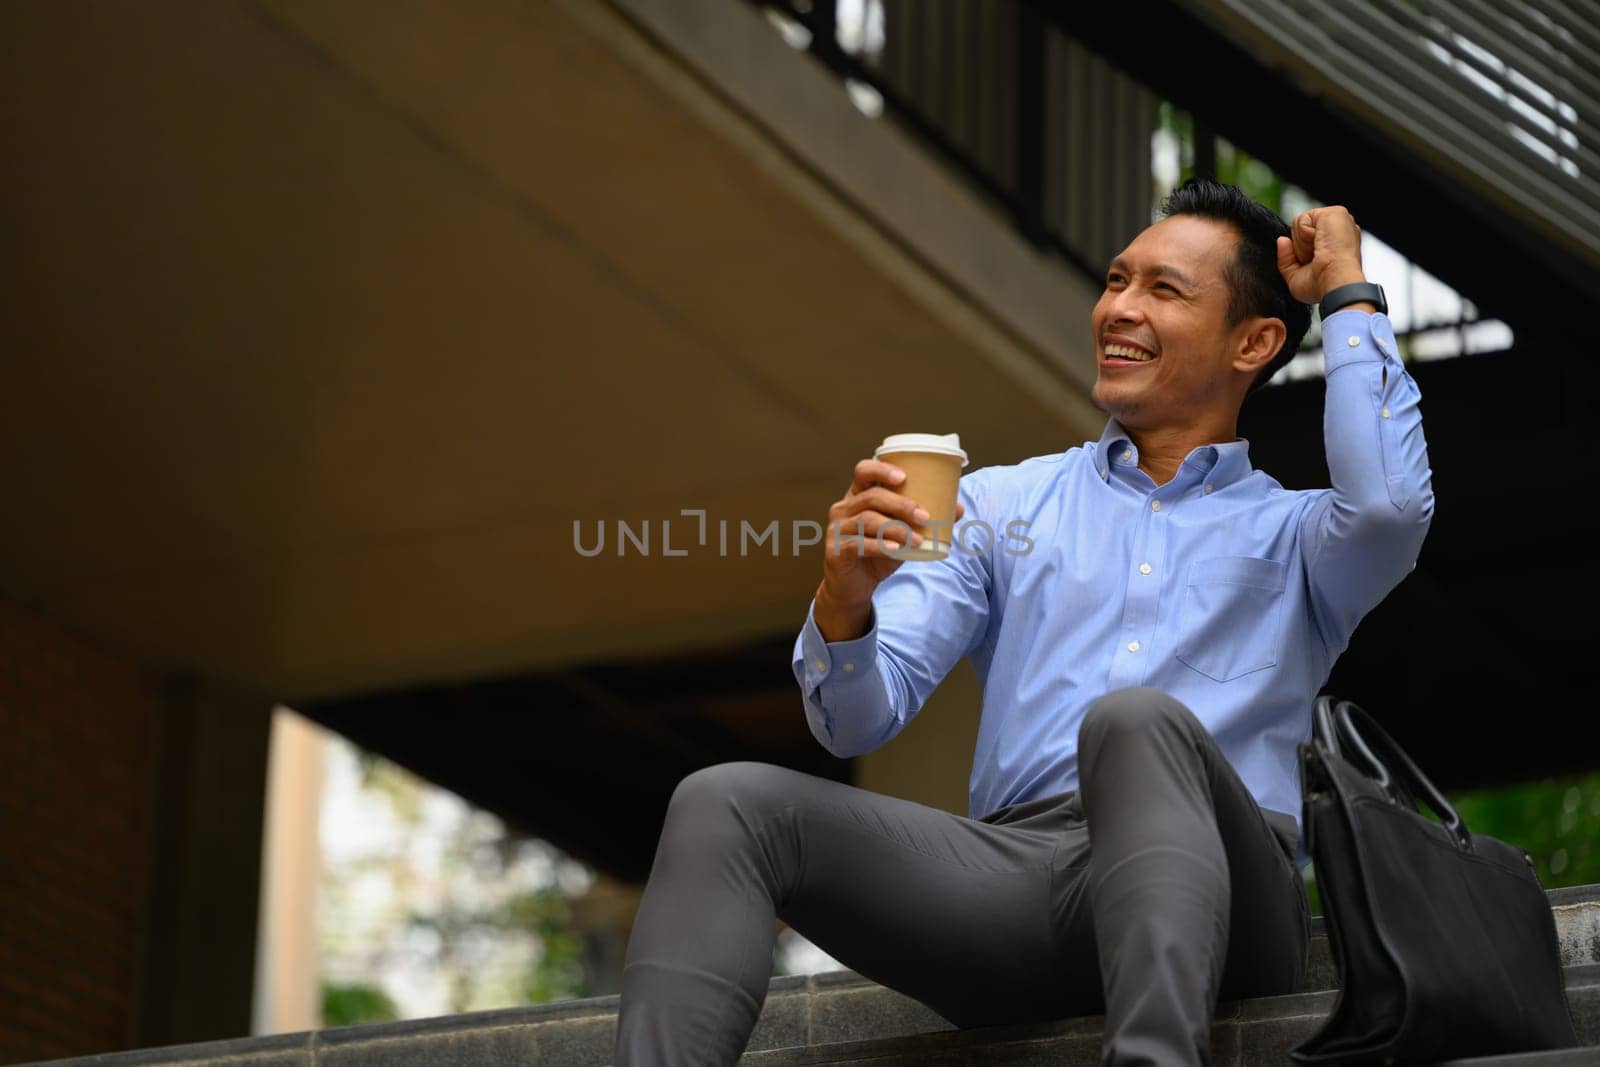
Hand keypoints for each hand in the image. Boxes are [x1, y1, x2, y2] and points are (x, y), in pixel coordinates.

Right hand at [814, 458, 964, 640]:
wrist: (853, 587)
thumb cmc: (878, 553)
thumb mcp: (902, 535)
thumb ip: (922, 522)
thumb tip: (958, 509)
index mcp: (858, 496)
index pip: (864, 471)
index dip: (882, 469)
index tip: (904, 477)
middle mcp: (844, 508)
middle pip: (872, 497)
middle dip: (901, 504)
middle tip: (924, 516)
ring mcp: (837, 529)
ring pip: (867, 520)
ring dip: (896, 529)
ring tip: (917, 540)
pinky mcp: (836, 550)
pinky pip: (860, 544)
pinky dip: (881, 546)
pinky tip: (897, 550)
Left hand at [1275, 205, 1367, 303]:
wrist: (1336, 282)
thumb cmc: (1323, 285)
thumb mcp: (1296, 277)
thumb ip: (1286, 259)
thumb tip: (1282, 240)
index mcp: (1335, 244)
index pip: (1307, 239)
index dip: (1303, 252)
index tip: (1314, 265)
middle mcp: (1338, 231)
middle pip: (1301, 231)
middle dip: (1301, 248)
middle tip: (1316, 259)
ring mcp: (1338, 220)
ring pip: (1299, 225)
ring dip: (1302, 244)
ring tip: (1319, 252)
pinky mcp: (1335, 212)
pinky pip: (1301, 220)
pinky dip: (1304, 235)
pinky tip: (1319, 243)